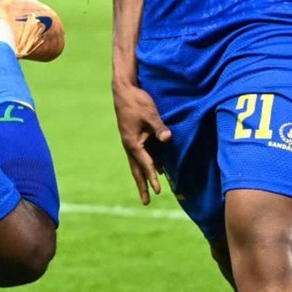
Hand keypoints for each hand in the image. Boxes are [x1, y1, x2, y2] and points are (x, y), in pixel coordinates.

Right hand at [113, 81, 170, 204]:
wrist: (124, 89)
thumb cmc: (137, 101)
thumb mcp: (150, 113)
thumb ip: (159, 127)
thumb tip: (167, 139)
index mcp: (133, 142)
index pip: (145, 164)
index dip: (153, 177)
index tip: (159, 190)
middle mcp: (130, 145)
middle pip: (137, 170)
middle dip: (142, 186)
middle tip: (146, 202)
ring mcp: (130, 141)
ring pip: (137, 164)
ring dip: (143, 177)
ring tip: (148, 191)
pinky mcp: (133, 136)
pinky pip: (140, 155)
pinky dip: (147, 164)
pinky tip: (156, 168)